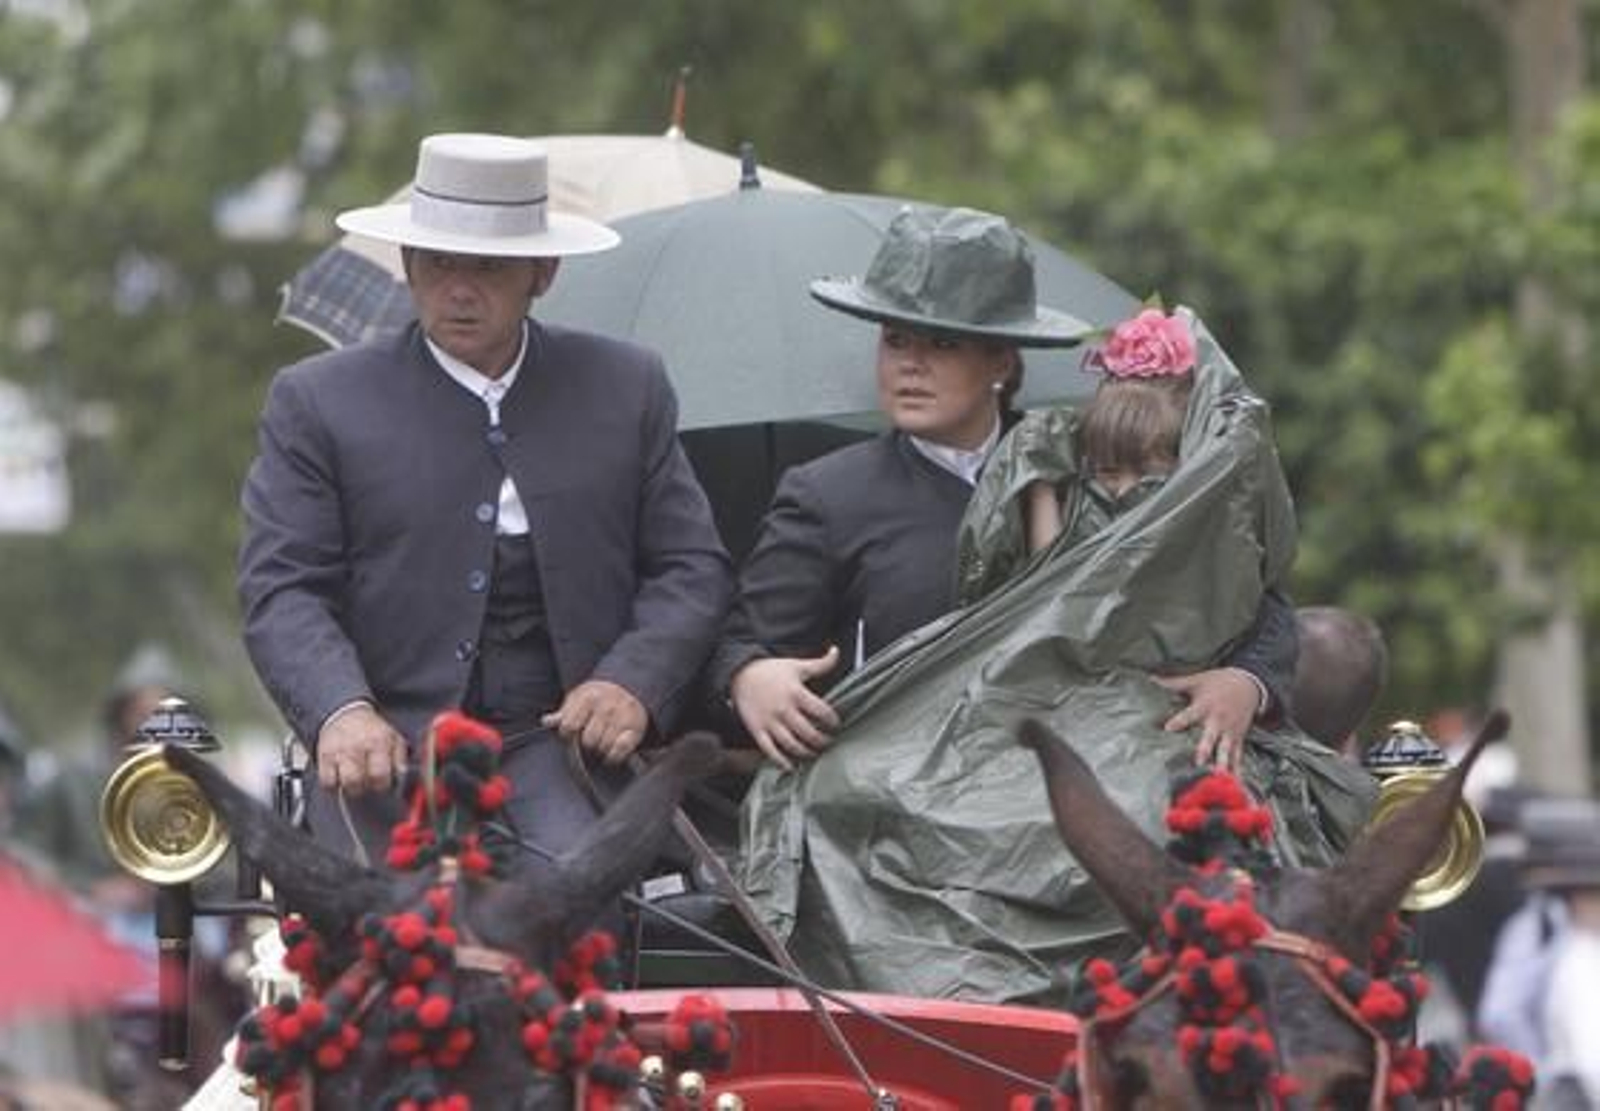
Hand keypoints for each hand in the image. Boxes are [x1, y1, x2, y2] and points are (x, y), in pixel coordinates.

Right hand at [316, 704, 407, 795]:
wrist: (345, 714)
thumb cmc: (372, 730)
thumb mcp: (394, 738)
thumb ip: (400, 758)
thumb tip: (402, 776)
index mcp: (378, 742)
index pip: (380, 774)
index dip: (382, 785)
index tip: (382, 784)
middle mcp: (357, 746)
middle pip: (359, 780)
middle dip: (365, 787)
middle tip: (367, 783)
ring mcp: (339, 752)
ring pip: (344, 783)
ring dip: (351, 788)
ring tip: (356, 782)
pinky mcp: (324, 756)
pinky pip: (327, 781)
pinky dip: (333, 784)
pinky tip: (341, 777)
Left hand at [542, 680, 648, 765]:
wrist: (629, 687)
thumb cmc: (597, 696)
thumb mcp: (578, 698)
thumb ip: (563, 712)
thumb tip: (546, 721)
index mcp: (589, 697)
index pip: (569, 726)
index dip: (568, 732)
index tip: (573, 730)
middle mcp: (608, 706)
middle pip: (588, 740)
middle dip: (587, 741)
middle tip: (591, 734)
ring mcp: (623, 718)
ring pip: (603, 747)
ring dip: (601, 747)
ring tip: (602, 738)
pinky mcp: (635, 730)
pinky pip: (619, 752)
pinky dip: (613, 756)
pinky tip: (612, 749)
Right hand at [730, 647, 841, 770]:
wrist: (739, 674)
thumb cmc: (771, 671)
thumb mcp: (796, 665)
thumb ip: (820, 663)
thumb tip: (836, 651)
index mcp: (796, 693)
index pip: (822, 712)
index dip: (833, 721)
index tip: (836, 725)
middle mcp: (784, 710)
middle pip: (810, 733)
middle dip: (823, 741)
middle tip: (828, 742)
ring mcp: (770, 722)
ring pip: (792, 745)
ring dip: (807, 753)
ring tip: (814, 752)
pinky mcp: (758, 731)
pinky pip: (771, 751)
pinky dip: (782, 762)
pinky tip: (791, 766)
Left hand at [1154, 667, 1261, 772]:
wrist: (1249, 684)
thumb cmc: (1218, 682)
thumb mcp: (1196, 680)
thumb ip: (1173, 683)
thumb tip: (1151, 679)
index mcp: (1205, 706)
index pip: (1189, 714)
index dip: (1179, 721)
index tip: (1168, 729)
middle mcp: (1218, 721)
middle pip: (1210, 737)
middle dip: (1205, 750)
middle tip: (1198, 763)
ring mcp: (1229, 732)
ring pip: (1226, 751)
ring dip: (1223, 765)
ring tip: (1219, 779)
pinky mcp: (1238, 739)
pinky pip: (1238, 757)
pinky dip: (1237, 771)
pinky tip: (1236, 786)